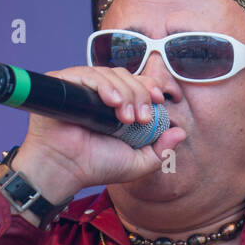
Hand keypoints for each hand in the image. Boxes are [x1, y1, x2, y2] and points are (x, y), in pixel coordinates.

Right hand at [7, 65, 185, 205]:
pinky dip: (104, 85)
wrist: (64, 171)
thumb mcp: (136, 162)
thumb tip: (181, 133)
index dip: (149, 86)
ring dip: (125, 93)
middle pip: (126, 76)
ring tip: (126, 117)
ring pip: (110, 73)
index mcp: (113, 104)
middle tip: (140, 119)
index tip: (160, 100)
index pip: (135, 82)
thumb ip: (161, 150)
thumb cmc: (94, 166)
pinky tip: (112, 102)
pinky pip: (87, 74)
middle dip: (140, 95)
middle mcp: (97, 93)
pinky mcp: (63, 83)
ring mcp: (79, 86)